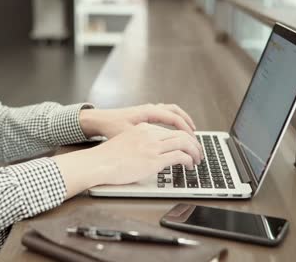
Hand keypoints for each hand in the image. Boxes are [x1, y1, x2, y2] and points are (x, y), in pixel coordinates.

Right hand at [54, 123, 202, 197]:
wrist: (97, 163)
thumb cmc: (107, 158)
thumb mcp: (125, 142)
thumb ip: (139, 143)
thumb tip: (149, 153)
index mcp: (143, 128)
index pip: (170, 129)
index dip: (183, 137)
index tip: (187, 145)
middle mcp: (149, 134)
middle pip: (181, 133)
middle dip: (194, 143)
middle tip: (198, 153)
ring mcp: (152, 146)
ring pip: (184, 143)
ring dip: (194, 152)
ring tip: (197, 160)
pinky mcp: (153, 160)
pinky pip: (179, 156)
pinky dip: (188, 160)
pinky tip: (189, 166)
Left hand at [80, 104, 196, 138]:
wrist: (98, 120)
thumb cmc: (111, 127)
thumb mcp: (130, 136)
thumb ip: (147, 142)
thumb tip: (164, 150)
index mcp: (149, 112)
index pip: (174, 119)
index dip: (186, 131)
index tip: (193, 142)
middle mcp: (151, 108)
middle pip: (177, 113)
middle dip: (188, 125)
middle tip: (195, 139)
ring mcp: (148, 110)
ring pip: (172, 111)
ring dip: (182, 121)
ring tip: (190, 133)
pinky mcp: (145, 114)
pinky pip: (165, 114)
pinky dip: (174, 120)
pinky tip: (175, 131)